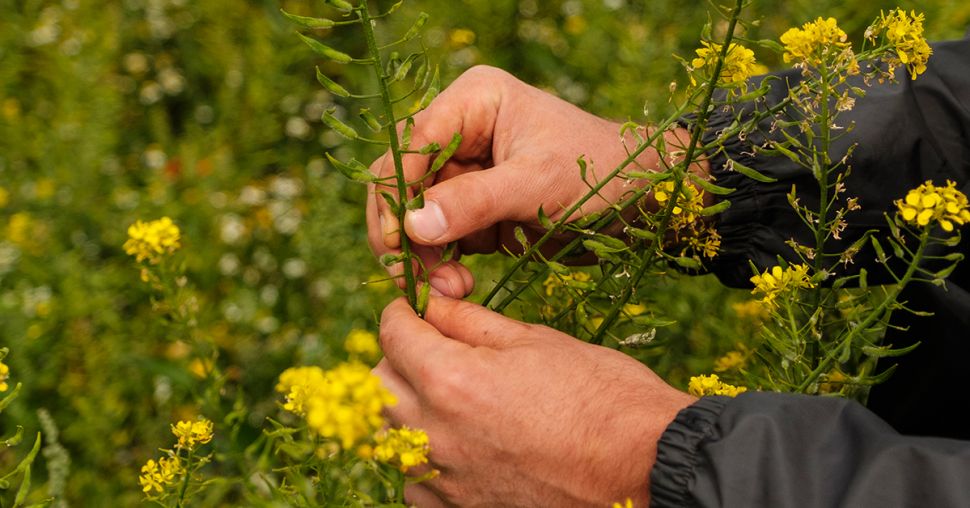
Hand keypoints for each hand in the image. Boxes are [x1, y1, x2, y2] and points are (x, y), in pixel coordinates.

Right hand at [366, 65, 698, 297]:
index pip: (412, 145)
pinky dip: (443, 262)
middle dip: (406, 230)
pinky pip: (440, 235)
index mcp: (473, 102)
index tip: (398, 243)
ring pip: (416, 214)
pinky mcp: (475, 205)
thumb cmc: (600, 174)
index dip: (397, 194)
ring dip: (424, 254)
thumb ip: (474, 201)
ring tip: (453, 286)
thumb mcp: (537, 184)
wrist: (642, 202)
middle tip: (416, 278)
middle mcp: (461, 130)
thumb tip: (412, 226)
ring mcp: (466, 169)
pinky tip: (461, 282)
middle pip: (402, 180)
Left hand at [374, 296, 696, 506]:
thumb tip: (434, 304)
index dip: (401, 311)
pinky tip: (460, 445)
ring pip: (391, 438)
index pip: (392, 335)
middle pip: (379, 387)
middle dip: (398, 360)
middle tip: (433, 348)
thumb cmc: (603, 395)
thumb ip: (471, 322)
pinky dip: (425, 460)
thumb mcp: (536, 341)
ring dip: (407, 410)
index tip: (414, 308)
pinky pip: (415, 484)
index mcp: (452, 382)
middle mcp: (438, 437)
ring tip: (448, 398)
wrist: (649, 468)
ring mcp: (448, 483)